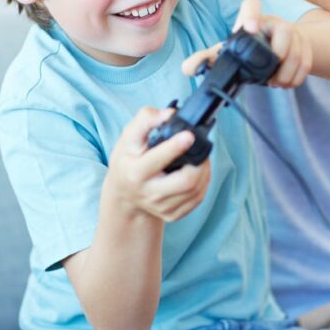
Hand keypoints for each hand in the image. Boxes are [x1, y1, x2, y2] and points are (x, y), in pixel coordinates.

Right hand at [105, 106, 210, 221]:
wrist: (123, 193)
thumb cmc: (128, 159)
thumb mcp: (129, 136)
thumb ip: (147, 119)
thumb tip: (169, 113)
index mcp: (135, 172)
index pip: (157, 160)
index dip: (175, 147)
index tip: (189, 135)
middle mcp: (148, 193)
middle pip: (186, 180)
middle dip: (201, 162)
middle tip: (201, 148)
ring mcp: (161, 207)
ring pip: (196, 190)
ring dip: (205, 171)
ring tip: (200, 157)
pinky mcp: (172, 215)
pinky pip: (197, 199)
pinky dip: (203, 183)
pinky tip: (198, 172)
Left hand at [181, 0, 312, 88]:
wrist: (274, 52)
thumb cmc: (246, 50)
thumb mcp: (225, 54)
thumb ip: (205, 60)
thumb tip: (187, 68)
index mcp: (250, 20)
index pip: (251, 4)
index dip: (252, 14)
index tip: (250, 29)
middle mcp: (272, 22)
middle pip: (284, 30)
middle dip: (279, 55)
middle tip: (269, 76)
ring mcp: (292, 32)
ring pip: (298, 48)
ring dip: (288, 71)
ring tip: (276, 83)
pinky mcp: (305, 44)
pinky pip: (308, 59)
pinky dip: (298, 76)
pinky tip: (287, 83)